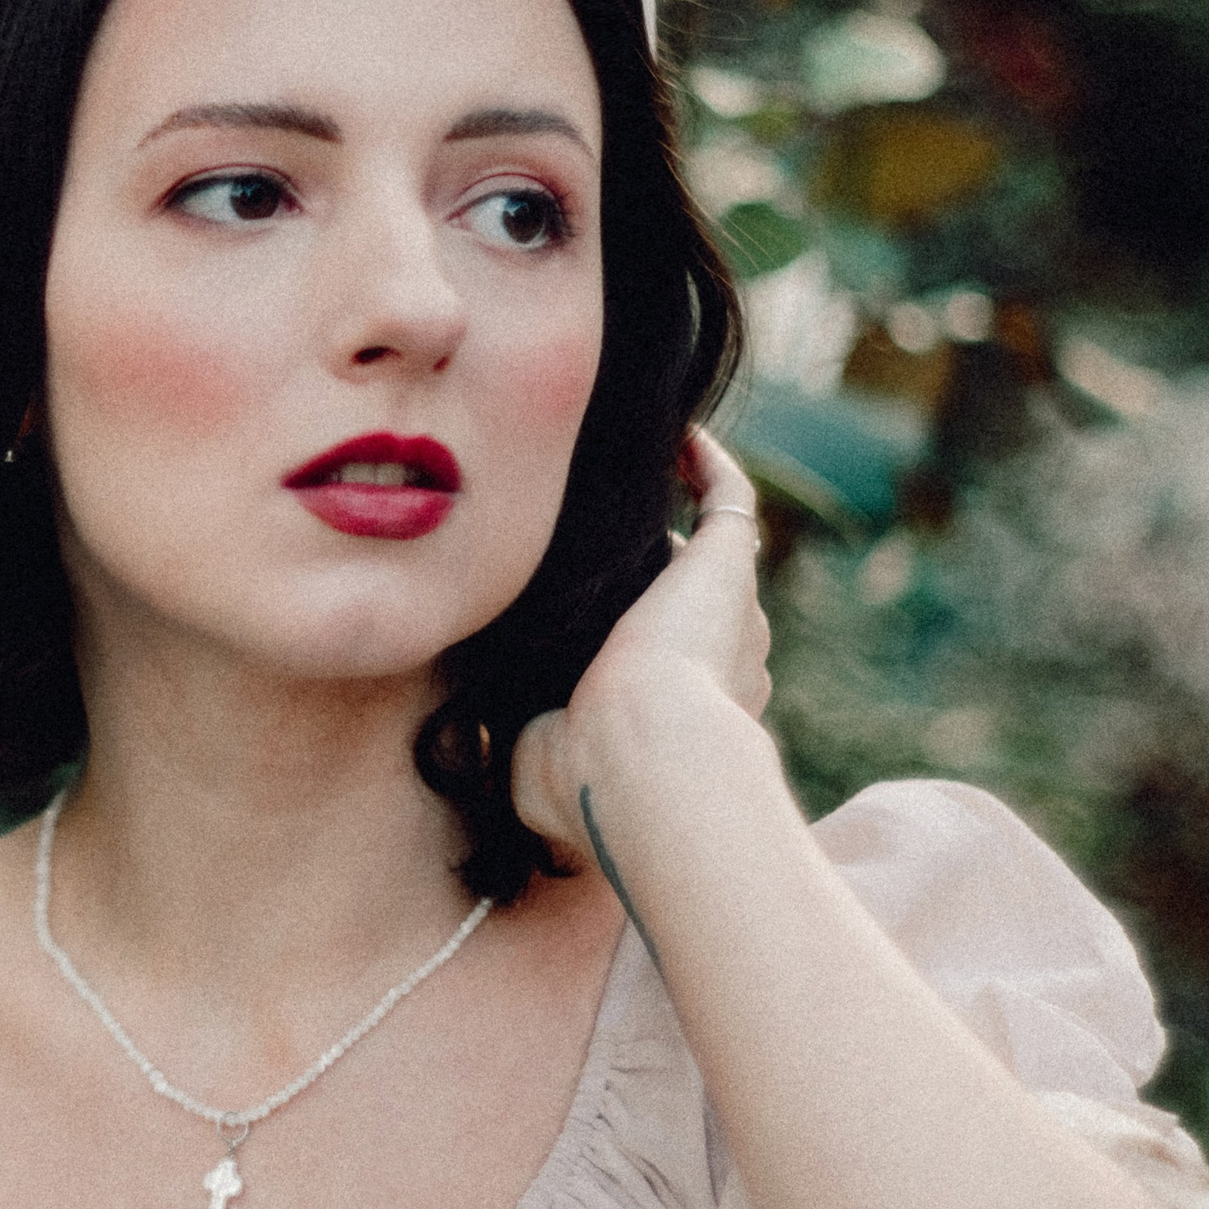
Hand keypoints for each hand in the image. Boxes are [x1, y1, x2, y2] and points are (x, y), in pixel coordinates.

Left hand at [510, 428, 769, 861]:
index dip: (628, 642)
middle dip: (653, 582)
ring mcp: (736, 610)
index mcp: (683, 717)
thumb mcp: (532, 764)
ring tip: (626, 474)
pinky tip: (674, 433)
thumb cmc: (584, 775)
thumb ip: (510, 743)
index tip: (571, 618)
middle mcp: (724, 663)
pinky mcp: (731, 561)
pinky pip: (730, 497)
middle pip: (690, 607)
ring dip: (676, 516)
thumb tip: (472, 735)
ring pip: (710, 552)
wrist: (637, 753)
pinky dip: (707, 463)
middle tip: (584, 539)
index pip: (663, 665)